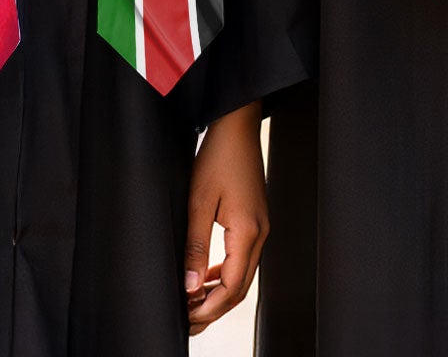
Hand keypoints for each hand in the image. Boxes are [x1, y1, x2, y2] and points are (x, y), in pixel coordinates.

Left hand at [184, 102, 268, 332]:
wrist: (238, 126)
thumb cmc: (219, 157)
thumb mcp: (198, 202)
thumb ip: (195, 248)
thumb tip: (190, 287)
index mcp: (248, 231)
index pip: (232, 287)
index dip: (209, 308)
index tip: (186, 318)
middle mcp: (260, 232)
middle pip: (241, 288)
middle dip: (214, 309)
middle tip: (187, 321)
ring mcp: (261, 226)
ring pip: (243, 275)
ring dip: (219, 294)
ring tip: (192, 304)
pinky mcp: (255, 221)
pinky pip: (244, 258)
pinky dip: (226, 275)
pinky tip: (206, 277)